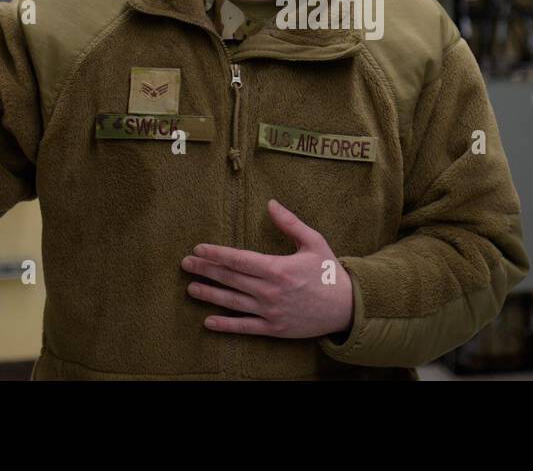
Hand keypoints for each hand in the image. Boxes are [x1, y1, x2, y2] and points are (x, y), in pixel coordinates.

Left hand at [182, 200, 353, 338]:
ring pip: (232, 302)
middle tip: (185, 264)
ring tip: (191, 288)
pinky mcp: (273, 328)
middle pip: (230, 279)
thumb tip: (271, 203)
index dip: (216, 254)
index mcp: (278, 268)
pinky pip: (244, 327)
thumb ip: (290, 223)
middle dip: (205, 270)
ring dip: (209, 294)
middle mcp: (271, 291)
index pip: (239, 259)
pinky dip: (225, 325)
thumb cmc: (329, 271)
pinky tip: (208, 321)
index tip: (198, 249)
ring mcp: (270, 311)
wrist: (347, 307)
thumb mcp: (313, 241)